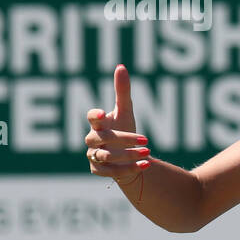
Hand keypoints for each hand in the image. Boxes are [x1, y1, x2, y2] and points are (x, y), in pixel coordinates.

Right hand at [85, 64, 150, 181]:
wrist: (125, 156)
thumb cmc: (122, 129)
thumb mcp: (125, 111)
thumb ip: (122, 91)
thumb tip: (121, 66)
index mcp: (98, 124)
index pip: (91, 118)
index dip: (95, 116)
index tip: (103, 114)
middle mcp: (93, 140)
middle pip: (101, 139)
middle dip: (123, 139)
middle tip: (147, 139)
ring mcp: (94, 156)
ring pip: (107, 157)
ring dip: (128, 155)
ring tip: (148, 153)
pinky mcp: (99, 171)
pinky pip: (112, 172)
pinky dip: (129, 169)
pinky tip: (146, 165)